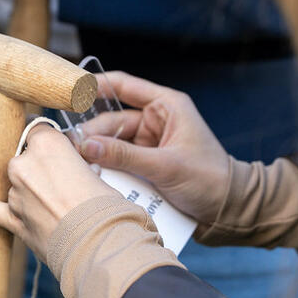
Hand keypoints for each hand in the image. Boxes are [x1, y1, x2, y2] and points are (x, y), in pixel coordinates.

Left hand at [0, 124, 114, 255]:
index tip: (58, 148)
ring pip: (11, 182)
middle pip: (23, 156)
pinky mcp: (11, 220)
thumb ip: (77, 168)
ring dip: (24, 189)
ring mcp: (15, 193)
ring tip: (49, 204)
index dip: (49, 140)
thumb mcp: (98, 175)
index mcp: (48, 145)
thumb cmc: (109, 209)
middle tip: (62, 185)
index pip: (39, 129)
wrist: (102, 247)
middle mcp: (24, 165)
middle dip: (39, 168)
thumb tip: (74, 173)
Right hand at [76, 71, 230, 225]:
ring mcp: (148, 143)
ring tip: (81, 166)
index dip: (94, 86)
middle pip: (111, 121)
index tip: (68, 91)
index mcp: (166, 106)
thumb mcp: (166, 166)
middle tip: (72, 150)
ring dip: (98, 155)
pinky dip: (107, 168)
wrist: (228, 211)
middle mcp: (155, 120)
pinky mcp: (144, 164)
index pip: (123, 85)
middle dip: (92, 135)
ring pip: (111, 143)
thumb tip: (87, 146)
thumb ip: (125, 156)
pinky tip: (94, 176)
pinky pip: (118, 162)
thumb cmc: (210, 180)